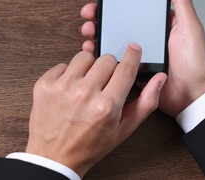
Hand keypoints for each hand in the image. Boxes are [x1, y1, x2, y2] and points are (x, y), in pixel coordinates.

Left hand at [26, 45, 166, 176]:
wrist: (55, 157)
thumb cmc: (90, 144)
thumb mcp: (124, 129)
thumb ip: (146, 102)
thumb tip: (159, 79)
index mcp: (107, 106)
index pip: (126, 68)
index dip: (132, 55)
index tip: (133, 48)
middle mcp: (85, 94)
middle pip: (106, 59)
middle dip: (109, 68)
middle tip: (104, 83)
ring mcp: (62, 88)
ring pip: (85, 56)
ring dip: (89, 68)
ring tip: (86, 84)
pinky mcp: (45, 85)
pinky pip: (63, 64)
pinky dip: (69, 74)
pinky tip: (70, 89)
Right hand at [80, 0, 204, 117]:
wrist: (192, 96)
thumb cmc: (196, 63)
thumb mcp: (190, 27)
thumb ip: (182, 2)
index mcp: (160, 25)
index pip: (135, 6)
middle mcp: (148, 37)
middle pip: (119, 21)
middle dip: (102, 14)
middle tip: (92, 11)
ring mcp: (139, 53)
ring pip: (113, 39)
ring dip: (98, 31)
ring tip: (90, 28)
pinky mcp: (133, 69)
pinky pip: (114, 59)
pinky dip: (101, 53)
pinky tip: (93, 48)